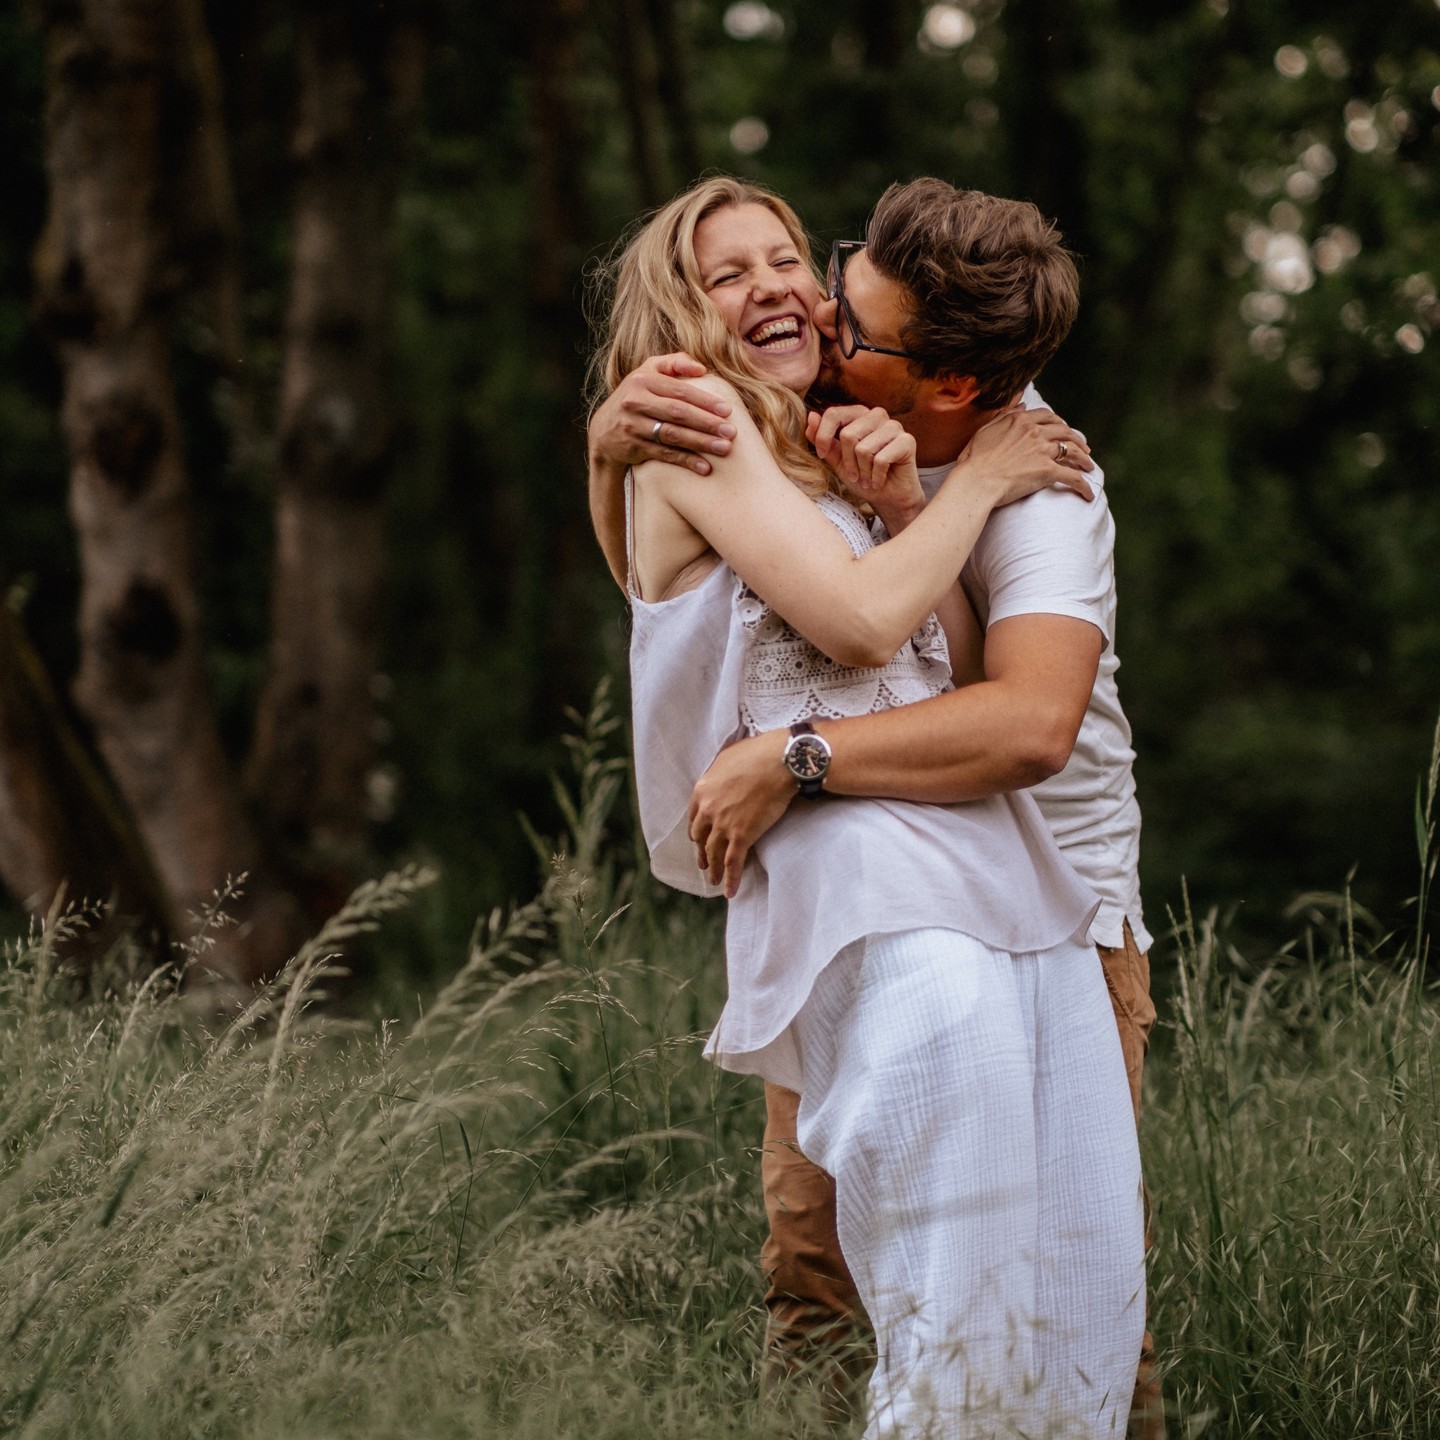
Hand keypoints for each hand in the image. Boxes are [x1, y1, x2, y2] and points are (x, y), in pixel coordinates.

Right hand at [589, 354, 737, 475]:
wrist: (603, 432)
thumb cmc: (635, 397)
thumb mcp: (647, 373)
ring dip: (700, 442)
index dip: (704, 400)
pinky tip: (705, 467)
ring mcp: (633, 426)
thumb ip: (673, 363)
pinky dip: (686, 461)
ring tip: (724, 448)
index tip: (727, 410)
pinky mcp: (633, 447)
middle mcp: (635, 402)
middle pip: (677, 413)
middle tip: (731, 431)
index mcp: (642, 380)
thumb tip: (702, 367)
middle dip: (707, 423)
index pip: (679, 390)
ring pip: (672, 435)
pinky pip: (664, 455)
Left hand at [688, 731, 794, 898]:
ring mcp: (724, 825)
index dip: (697, 832)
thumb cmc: (757, 754)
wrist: (778, 761)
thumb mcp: (727, 757)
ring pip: (714, 854)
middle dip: (703, 852)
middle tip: (705, 862)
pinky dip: (730, 879)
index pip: (694, 818)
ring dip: (713, 870)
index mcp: (702, 791)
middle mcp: (708, 810)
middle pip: (701, 838)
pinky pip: (733, 863)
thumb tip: (722, 776)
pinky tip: (729, 891)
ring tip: (714, 881)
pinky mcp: (742, 836)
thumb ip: (718, 773)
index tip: (700, 839)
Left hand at [806, 405, 924, 531]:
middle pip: (848, 434)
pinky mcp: (907, 441)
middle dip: (847, 462)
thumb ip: (824, 440)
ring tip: (867, 479)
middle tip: (854, 475)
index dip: (823, 436)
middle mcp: (877, 415)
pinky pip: (881, 459)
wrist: (887, 498)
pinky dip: (876, 476)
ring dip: (862, 471)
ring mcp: (894, 426)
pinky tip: (878, 481)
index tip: (820, 455)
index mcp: (859, 414)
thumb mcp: (836, 460)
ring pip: (864, 448)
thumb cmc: (862, 476)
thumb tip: (811, 416)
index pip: (834, 413)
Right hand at [952, 405, 1094, 505]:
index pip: (1047, 416)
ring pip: (1072, 450)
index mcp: (1020, 421)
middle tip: (1082, 448)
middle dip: (1076, 439)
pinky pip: (1073, 477)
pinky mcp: (1048, 471)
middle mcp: (1035, 432)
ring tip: (1089, 466)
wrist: (976, 481)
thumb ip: (1005, 415)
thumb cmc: (974, 460)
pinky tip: (1088, 494)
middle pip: (1064, 431)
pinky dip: (1083, 485)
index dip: (1058, 422)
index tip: (1062, 429)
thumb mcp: (985, 430)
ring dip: (1084, 458)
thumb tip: (1022, 404)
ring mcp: (1043, 451)